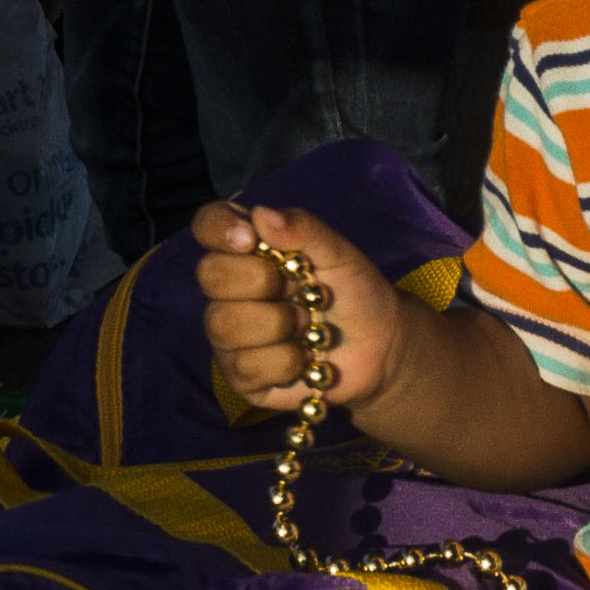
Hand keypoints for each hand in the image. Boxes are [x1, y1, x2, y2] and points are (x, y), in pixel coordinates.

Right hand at [195, 198, 408, 417]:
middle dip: (260, 281)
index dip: (218, 229)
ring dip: (277, 325)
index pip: (208, 224)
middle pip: (209, 275)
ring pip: (223, 324)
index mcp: (249, 250)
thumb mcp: (339, 254)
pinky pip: (245, 366)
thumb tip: (260, 214)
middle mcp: (230, 290)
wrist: (381, 347)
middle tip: (298, 289)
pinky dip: (285, 361)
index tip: (249, 239)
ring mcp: (231, 334)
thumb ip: (304, 229)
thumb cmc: (356, 292)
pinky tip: (304, 357)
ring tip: (308, 324)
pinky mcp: (241, 375)